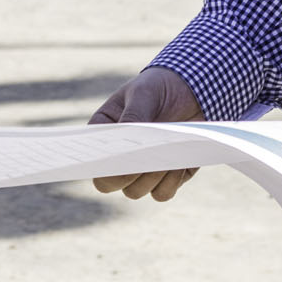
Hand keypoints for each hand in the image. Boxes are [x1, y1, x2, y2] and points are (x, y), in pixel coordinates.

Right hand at [89, 65, 202, 201]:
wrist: (191, 90)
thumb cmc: (158, 88)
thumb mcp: (143, 94)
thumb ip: (133, 117)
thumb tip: (126, 147)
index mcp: (105, 134)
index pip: (90, 157)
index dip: (96, 164)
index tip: (112, 159)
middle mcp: (119, 157)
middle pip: (109, 183)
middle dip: (125, 175)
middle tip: (142, 159)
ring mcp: (141, 170)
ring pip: (135, 191)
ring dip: (150, 178)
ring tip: (166, 157)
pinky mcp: (165, 178)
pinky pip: (161, 193)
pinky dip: (169, 182)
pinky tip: (177, 164)